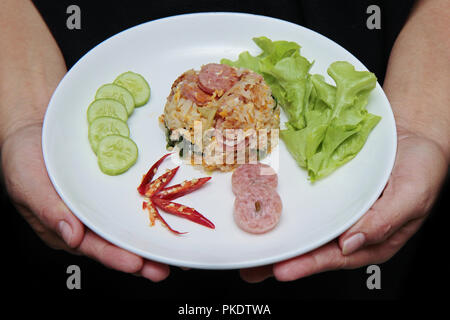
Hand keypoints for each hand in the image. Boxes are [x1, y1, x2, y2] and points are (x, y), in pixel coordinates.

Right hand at [1, 124, 169, 280]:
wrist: (35, 124)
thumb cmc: (23, 157)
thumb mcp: (28, 183)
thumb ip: (49, 211)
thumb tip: (72, 237)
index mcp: (66, 227)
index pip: (93, 247)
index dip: (116, 257)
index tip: (137, 264)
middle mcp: (88, 219)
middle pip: (117, 243)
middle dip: (142, 259)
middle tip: (164, 269)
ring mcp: (102, 204)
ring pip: (129, 225)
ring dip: (152, 238)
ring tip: (175, 252)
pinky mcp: (114, 186)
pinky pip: (134, 199)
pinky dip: (152, 207)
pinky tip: (170, 213)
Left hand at [240, 127, 447, 281]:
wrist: (414, 134)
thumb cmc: (422, 167)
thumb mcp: (412, 194)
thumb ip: (385, 221)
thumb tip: (350, 245)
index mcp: (373, 238)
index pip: (336, 258)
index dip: (308, 265)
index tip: (281, 270)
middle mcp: (351, 228)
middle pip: (314, 249)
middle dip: (284, 259)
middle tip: (253, 268)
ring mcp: (339, 210)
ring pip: (307, 230)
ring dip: (280, 239)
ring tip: (251, 249)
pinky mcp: (330, 192)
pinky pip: (309, 204)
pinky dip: (290, 212)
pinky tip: (268, 216)